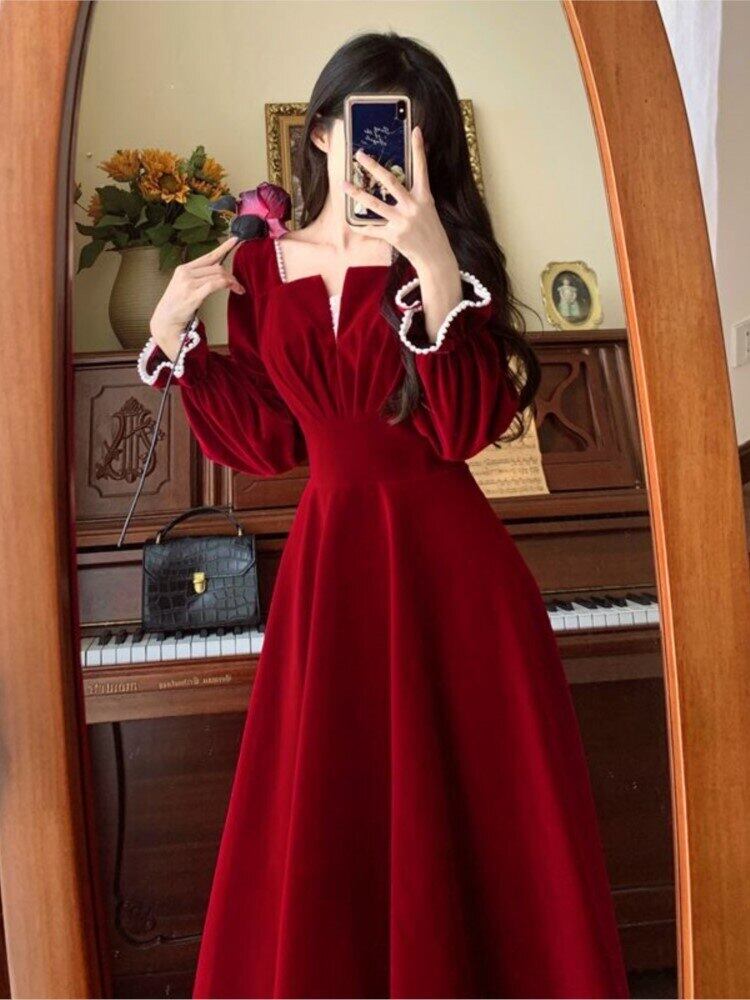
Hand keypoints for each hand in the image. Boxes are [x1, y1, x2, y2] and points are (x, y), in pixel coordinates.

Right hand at [149, 235, 244, 351]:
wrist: (166, 320)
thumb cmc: (177, 306)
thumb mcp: (185, 286)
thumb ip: (199, 278)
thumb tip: (219, 273)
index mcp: (183, 268)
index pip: (207, 256)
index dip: (223, 248)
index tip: (235, 240)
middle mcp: (185, 273)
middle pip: (216, 267)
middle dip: (230, 275)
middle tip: (238, 285)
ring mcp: (188, 283)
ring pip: (218, 275)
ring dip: (231, 282)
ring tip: (238, 289)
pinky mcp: (193, 295)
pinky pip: (214, 284)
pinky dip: (226, 285)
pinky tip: (233, 289)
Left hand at [342, 126, 456, 271]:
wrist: (435, 257)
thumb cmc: (430, 231)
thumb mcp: (428, 209)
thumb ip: (417, 194)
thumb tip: (405, 179)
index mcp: (424, 197)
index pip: (421, 168)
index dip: (418, 149)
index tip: (415, 131)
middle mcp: (413, 207)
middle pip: (390, 181)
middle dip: (373, 166)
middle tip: (359, 155)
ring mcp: (402, 221)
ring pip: (375, 204)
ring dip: (357, 193)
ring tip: (344, 184)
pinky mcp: (394, 236)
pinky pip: (372, 229)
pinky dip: (361, 226)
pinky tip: (350, 221)